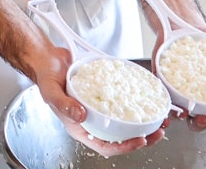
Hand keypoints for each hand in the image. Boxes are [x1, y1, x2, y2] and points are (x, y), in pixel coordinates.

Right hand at [32, 49, 167, 156]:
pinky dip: (135, 105)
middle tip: (159, 131)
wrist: (48, 58)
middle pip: (119, 138)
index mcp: (79, 127)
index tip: (141, 140)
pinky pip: (121, 104)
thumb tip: (81, 115)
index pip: (104, 146)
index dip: (124, 147)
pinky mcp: (103, 96)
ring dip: (143, 123)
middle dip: (142, 137)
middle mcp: (91, 121)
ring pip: (124, 123)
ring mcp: (98, 109)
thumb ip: (64, 104)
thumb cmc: (46, 76)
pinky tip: (146, 100)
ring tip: (159, 119)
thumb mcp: (51, 90)